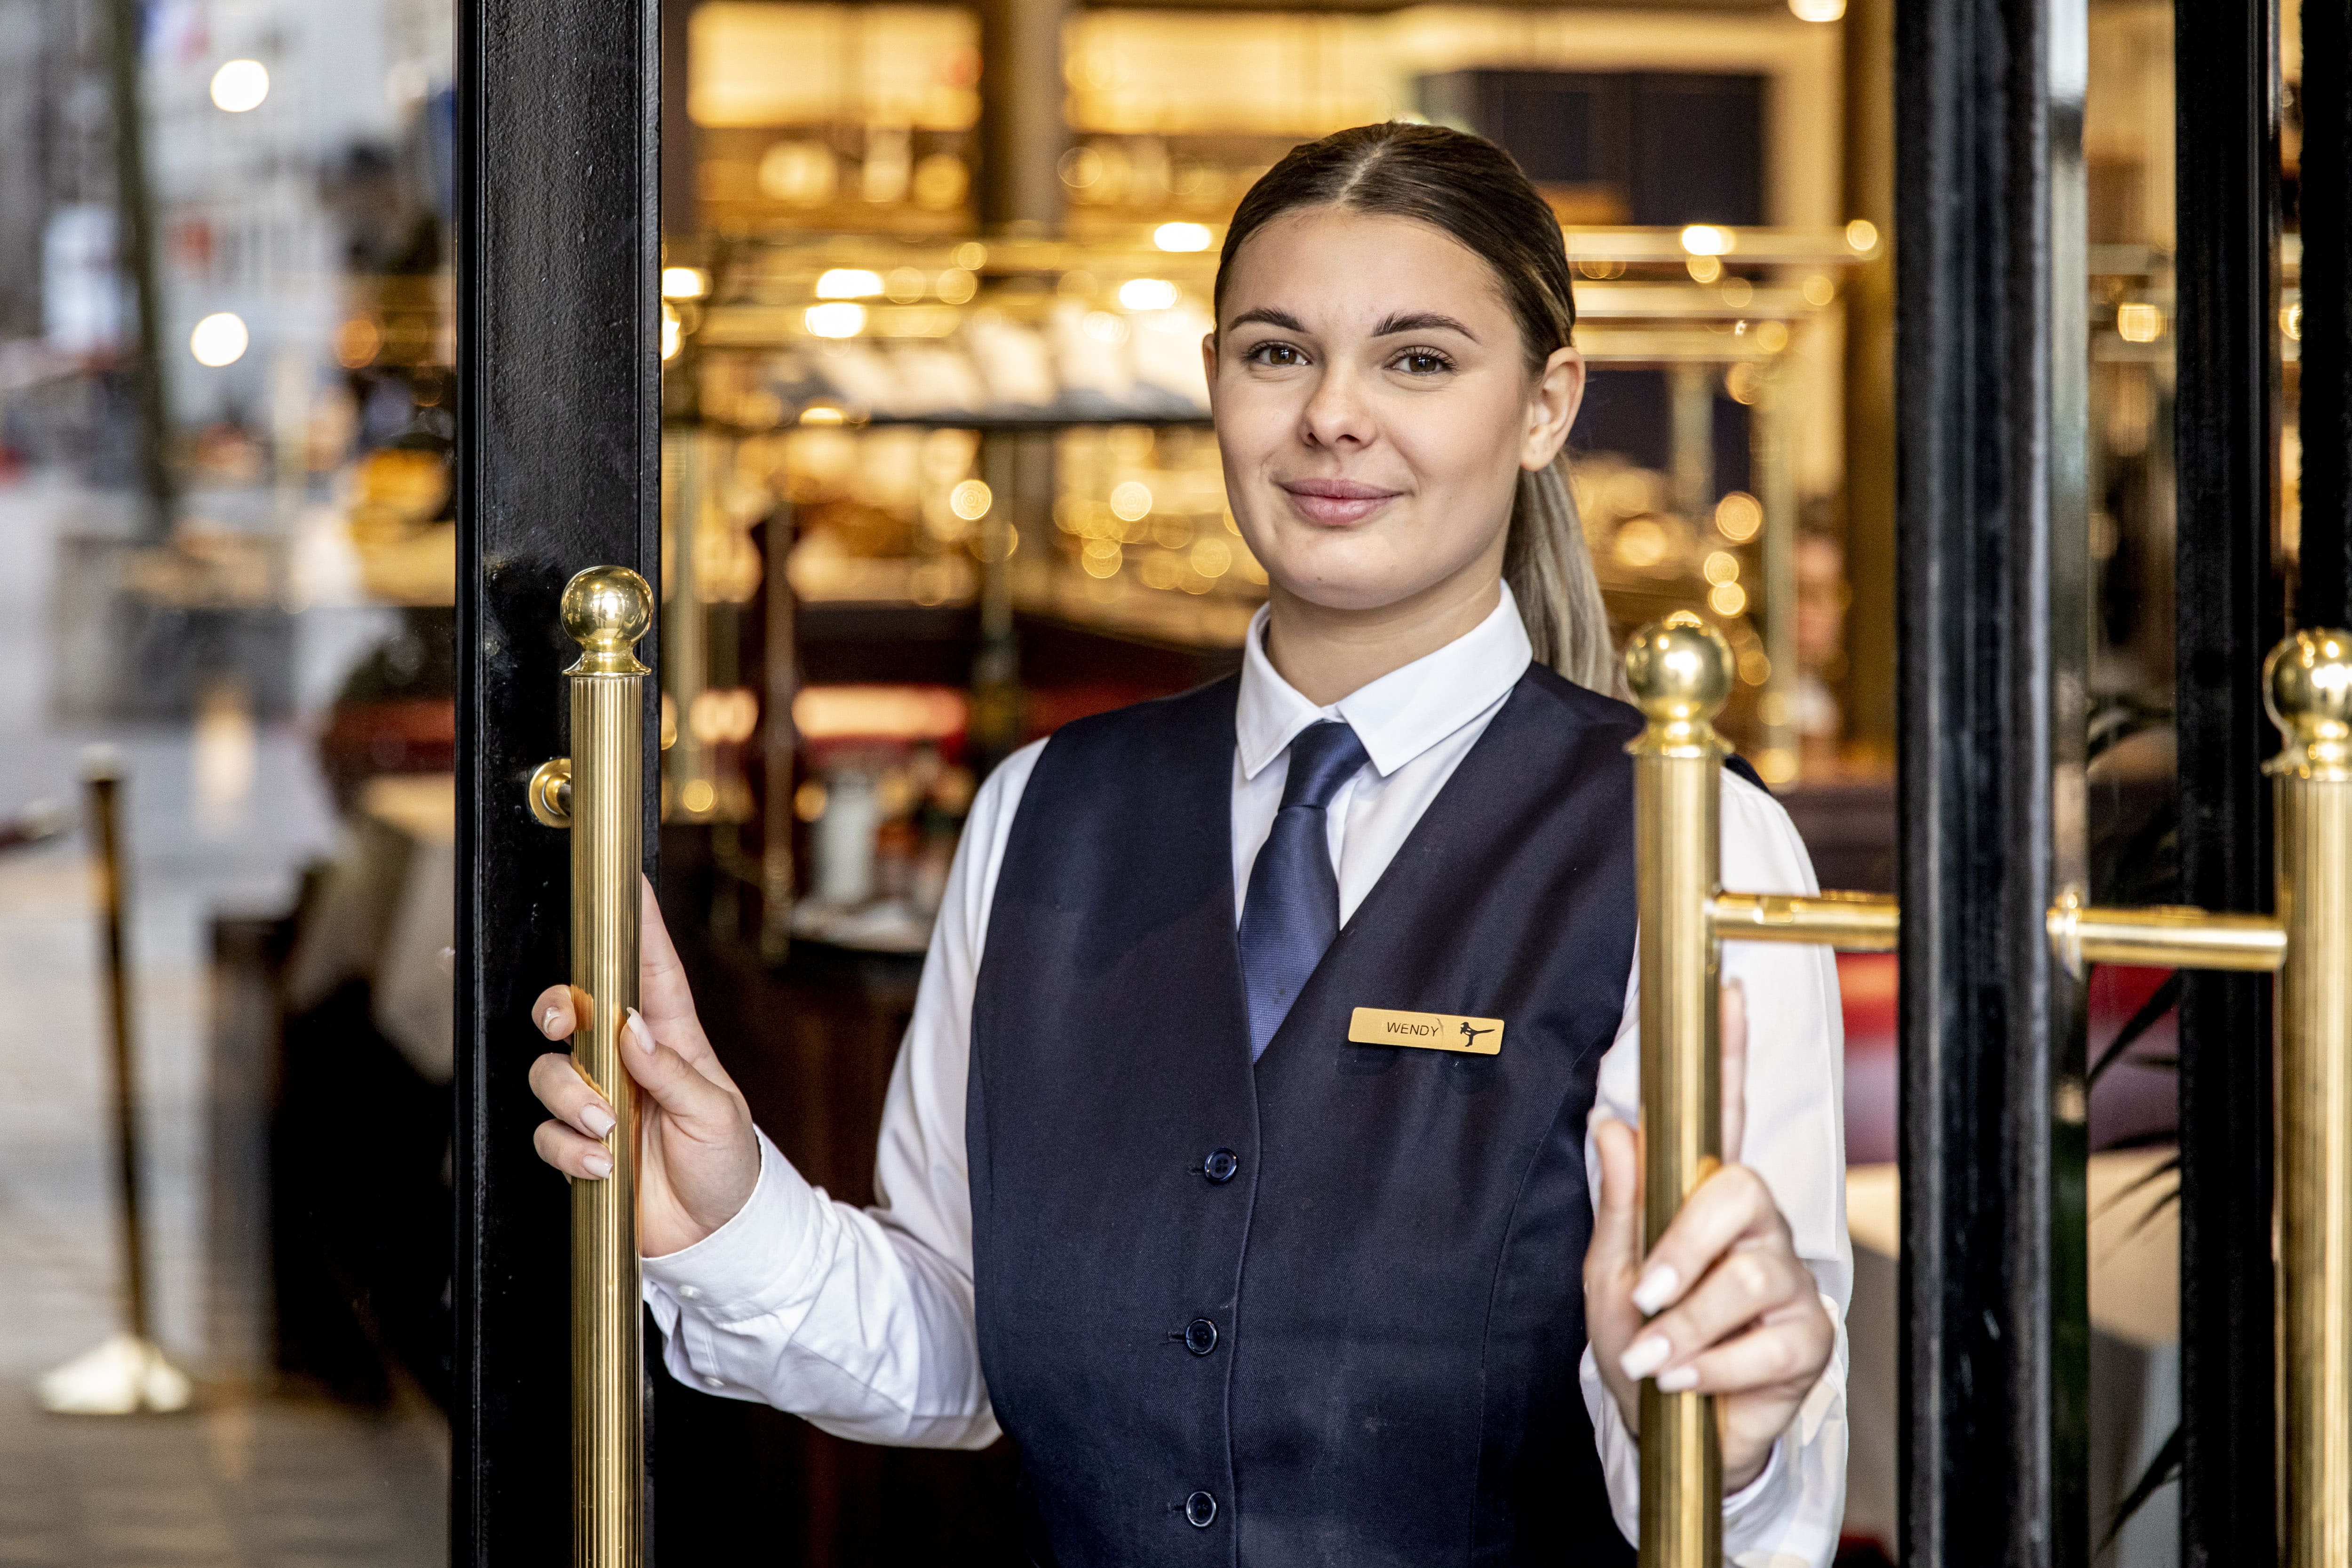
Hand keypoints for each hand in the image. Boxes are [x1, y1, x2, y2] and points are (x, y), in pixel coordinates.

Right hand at [528, 878, 761, 1257]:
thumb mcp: (717, 1114)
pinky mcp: (580, 1145)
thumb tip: (632, 1029)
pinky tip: (600, 1165)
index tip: (628, 884)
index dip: (639, 926)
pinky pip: (547, 1134)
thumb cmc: (727, 1163)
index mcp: (670, 1039)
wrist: (715, 1235)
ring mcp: (599, 1102)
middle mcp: (625, 1063)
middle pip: (570, 1011)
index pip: (651, 971)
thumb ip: (674, 1073)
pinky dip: (567, 1148)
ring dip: (569, 1096)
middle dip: (554, 1008)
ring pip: (549, 1073)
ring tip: (606, 1129)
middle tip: (560, 1022)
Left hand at [1583, 981, 1835, 1491]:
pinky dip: (1714, 1365)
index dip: (1729, 1053)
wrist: (1664, 1429)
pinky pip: (1768, 1341)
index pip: (1721, 1113)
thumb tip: (1611, 1123)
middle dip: (1685, 1247)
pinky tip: (1685, 1380)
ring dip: (1688, 1323)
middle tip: (1643, 1293)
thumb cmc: (1637, 1342)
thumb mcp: (1607, 1274)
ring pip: (1749, 1275)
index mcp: (1705, 1199)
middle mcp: (1756, 1226)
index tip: (1730, 991)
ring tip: (1651, 1356)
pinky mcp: (1810, 1338)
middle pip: (1740, 1193)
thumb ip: (1618, 1204)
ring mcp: (1788, 1279)